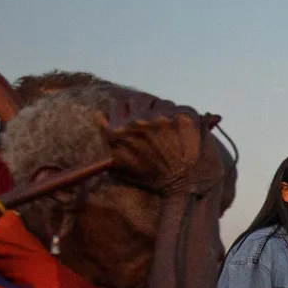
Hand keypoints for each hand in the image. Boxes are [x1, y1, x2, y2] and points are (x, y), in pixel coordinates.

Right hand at [100, 98, 225, 196]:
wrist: (188, 187)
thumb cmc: (156, 180)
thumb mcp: (122, 164)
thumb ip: (110, 139)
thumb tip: (99, 115)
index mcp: (116, 132)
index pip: (119, 104)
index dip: (129, 112)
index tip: (138, 119)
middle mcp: (136, 122)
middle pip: (139, 100)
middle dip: (146, 110)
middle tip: (157, 126)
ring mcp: (161, 118)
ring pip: (160, 103)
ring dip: (165, 112)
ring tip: (172, 131)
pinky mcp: (183, 116)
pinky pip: (180, 107)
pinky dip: (183, 117)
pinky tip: (185, 132)